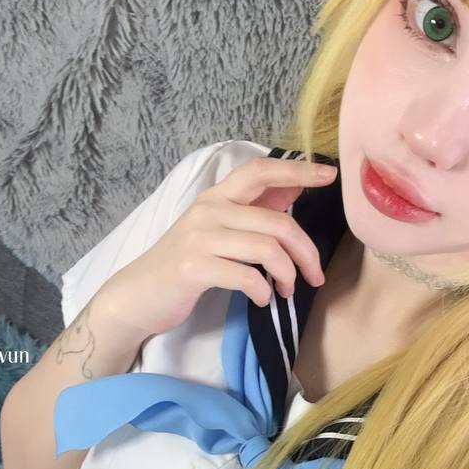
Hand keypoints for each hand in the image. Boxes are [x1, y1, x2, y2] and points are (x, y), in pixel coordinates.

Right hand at [96, 156, 336, 340]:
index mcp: (217, 197)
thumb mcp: (218, 229)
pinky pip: (246, 276)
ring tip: (286, 291)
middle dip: (306, 252)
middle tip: (315, 276)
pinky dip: (263, 291)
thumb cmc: (185, 263)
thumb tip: (295, 185)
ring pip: (266, 249)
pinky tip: (263, 299)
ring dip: (287, 275)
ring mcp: (199, 238)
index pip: (260, 171)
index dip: (297, 170)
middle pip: (278, 222)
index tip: (330, 175)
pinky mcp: (193, 268)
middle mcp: (208, 210)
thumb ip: (254, 209)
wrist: (138, 295)